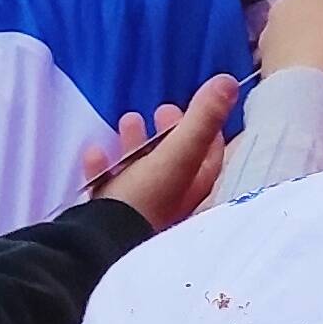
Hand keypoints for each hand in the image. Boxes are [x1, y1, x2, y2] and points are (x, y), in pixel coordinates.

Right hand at [99, 77, 239, 230]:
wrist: (100, 241)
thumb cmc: (146, 197)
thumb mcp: (177, 154)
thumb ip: (202, 119)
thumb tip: (229, 82)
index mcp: (194, 188)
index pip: (212, 156)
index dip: (209, 129)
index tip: (201, 106)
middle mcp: (172, 201)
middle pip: (176, 161)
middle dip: (169, 132)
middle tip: (162, 110)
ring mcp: (141, 210)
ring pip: (141, 171)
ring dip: (135, 143)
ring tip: (128, 120)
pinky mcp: (110, 217)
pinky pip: (108, 186)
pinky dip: (103, 166)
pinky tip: (94, 151)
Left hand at [256, 0, 322, 83]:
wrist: (302, 82)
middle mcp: (284, 5)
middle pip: (304, 16)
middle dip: (316, 31)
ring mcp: (269, 30)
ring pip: (290, 37)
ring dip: (301, 49)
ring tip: (320, 71)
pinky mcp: (261, 55)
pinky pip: (281, 58)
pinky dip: (291, 66)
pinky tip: (305, 80)